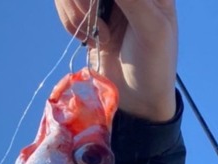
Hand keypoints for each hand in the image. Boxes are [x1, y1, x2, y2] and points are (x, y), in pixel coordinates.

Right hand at [54, 0, 177, 120]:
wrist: (137, 100)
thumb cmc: (154, 66)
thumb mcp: (151, 29)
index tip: (96, 7)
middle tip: (94, 19)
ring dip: (75, 8)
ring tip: (98, 35)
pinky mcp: (86, 11)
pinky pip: (63, 1)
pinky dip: (70, 19)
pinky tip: (90, 39)